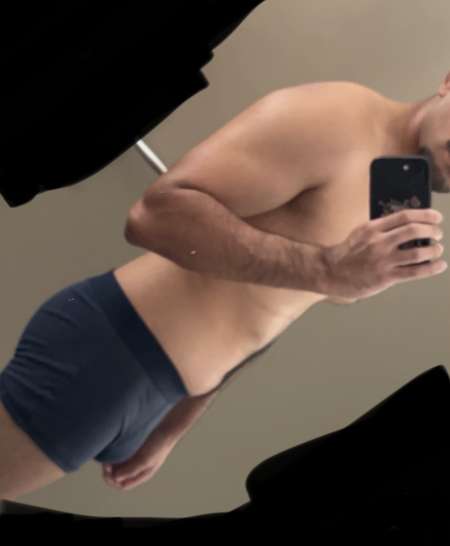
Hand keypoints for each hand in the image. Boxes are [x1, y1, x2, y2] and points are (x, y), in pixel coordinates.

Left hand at [102, 430, 176, 491]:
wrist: (166, 428)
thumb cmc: (158, 445)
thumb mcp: (145, 459)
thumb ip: (130, 470)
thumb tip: (115, 478)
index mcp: (141, 475)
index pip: (122, 485)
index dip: (113, 480)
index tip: (108, 469)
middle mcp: (136, 469)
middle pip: (118, 476)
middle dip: (109, 472)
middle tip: (105, 462)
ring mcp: (134, 459)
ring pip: (117, 466)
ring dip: (110, 462)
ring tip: (106, 454)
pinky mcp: (132, 449)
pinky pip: (119, 455)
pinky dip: (113, 454)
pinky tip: (110, 448)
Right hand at [320, 208, 445, 300]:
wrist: (331, 272)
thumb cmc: (347, 253)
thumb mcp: (361, 233)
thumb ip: (382, 228)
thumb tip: (409, 225)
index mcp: (373, 228)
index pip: (405, 216)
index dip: (425, 215)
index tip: (436, 217)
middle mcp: (379, 242)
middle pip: (414, 231)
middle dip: (432, 231)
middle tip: (437, 234)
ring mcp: (383, 260)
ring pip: (418, 252)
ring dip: (434, 250)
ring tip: (437, 250)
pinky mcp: (385, 277)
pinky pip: (414, 272)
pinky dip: (431, 268)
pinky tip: (439, 265)